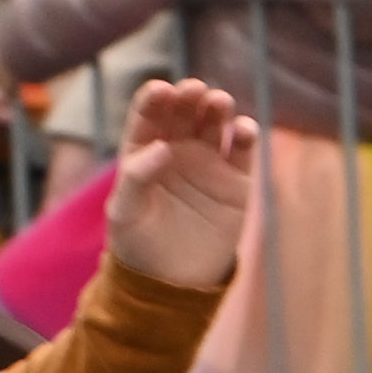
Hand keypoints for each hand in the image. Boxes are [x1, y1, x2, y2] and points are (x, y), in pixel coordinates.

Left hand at [100, 74, 256, 292]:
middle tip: (193, 90)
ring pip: (214, 123)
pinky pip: (242, 149)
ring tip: (219, 102)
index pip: (148, 117)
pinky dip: (246, 135)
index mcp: (143, 152)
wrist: (173, 282)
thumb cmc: (138, 245)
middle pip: (184, 112)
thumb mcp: (125, 213)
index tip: (160, 90)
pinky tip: (243, 129)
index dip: (154, 100)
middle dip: (188, 97)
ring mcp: (208, 161)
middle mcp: (177, 149)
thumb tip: (162, 147)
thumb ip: (136, 178)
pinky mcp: (235, 179)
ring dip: (217, 108)